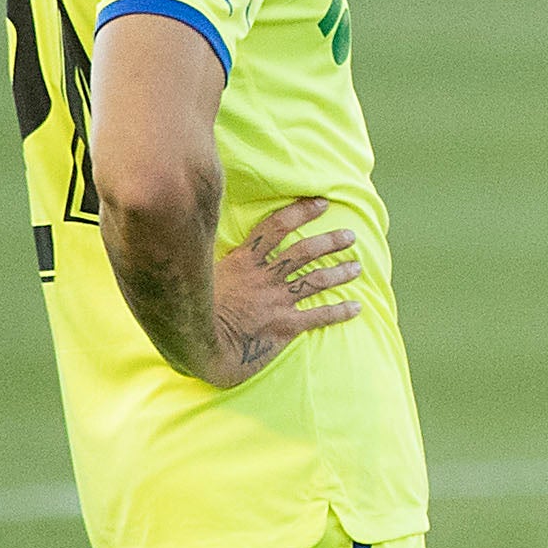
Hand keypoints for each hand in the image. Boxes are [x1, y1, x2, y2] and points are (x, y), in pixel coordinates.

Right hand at [206, 197, 361, 386]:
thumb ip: (203, 252)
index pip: (276, 227)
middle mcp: (266, 277)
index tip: (322, 203)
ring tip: (357, 267)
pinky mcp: (286, 325)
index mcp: (244, 261)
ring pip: (317, 280)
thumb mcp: (195, 271)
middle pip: (305, 252)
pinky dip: (340, 311)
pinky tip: (357, 307)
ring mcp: (278, 301)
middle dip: (330, 242)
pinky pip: (319, 316)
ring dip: (340, 273)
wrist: (198, 343)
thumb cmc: (190, 307)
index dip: (301, 212)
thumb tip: (191, 230)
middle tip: (350, 236)